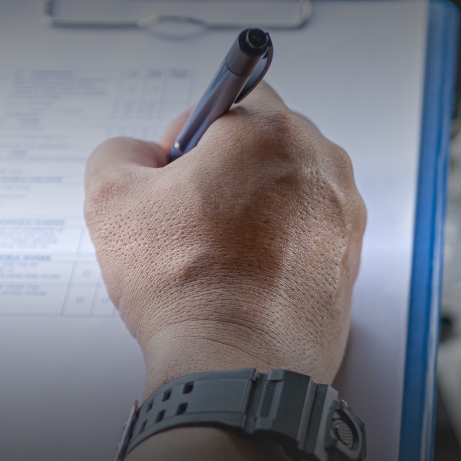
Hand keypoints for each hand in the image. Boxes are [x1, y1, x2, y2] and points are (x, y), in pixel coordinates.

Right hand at [84, 83, 365, 393]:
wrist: (238, 367)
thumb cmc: (187, 288)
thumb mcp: (110, 200)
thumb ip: (119, 152)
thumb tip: (139, 155)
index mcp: (271, 131)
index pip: (234, 93)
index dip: (194, 128)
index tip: (178, 164)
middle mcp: (321, 164)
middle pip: (267, 140)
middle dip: (226, 167)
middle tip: (189, 214)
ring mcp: (344, 213)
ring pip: (289, 187)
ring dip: (255, 206)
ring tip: (218, 252)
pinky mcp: (350, 257)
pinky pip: (309, 230)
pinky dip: (280, 243)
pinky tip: (246, 275)